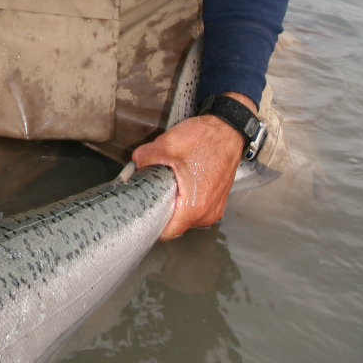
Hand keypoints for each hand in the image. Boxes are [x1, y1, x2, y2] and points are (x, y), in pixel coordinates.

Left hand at [131, 94, 255, 240]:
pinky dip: (187, 201)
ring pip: (186, 217)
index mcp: (194, 207)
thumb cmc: (206, 138)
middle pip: (175, 225)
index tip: (142, 211)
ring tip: (170, 185)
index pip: (167, 233)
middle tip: (154, 190)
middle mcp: (207, 214)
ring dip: (175, 205)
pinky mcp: (218, 202)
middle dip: (162, 210)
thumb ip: (144, 158)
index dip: (151, 224)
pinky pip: (196, 209)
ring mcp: (215, 209)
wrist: (230, 130)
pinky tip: (182, 183)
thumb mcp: (168, 144)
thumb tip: (132, 168)